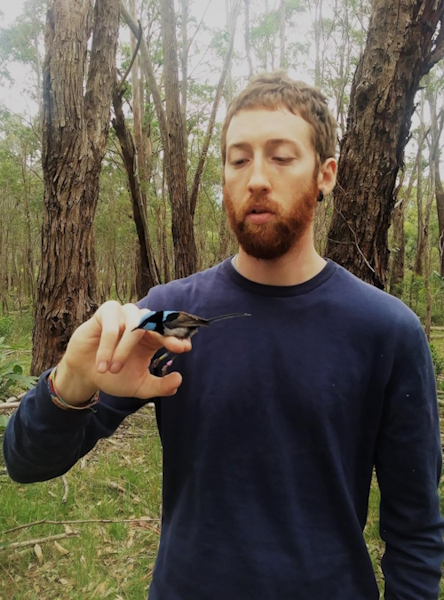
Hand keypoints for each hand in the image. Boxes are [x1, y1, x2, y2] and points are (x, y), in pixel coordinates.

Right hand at [55, 301, 191, 404]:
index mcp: (152, 337)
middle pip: (157, 323)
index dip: (179, 337)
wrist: (85, 374)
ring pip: (134, 325)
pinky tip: (102, 366)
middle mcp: (141, 322)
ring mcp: (125, 315)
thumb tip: (179, 380)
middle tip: (172, 348)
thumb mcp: (140, 386)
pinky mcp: (107, 312)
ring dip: (124, 349)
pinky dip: (108, 347)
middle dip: (164, 335)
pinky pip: (112, 326)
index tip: (185, 347)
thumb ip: (160, 386)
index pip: (170, 332)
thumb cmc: (114, 376)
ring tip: (113, 370)